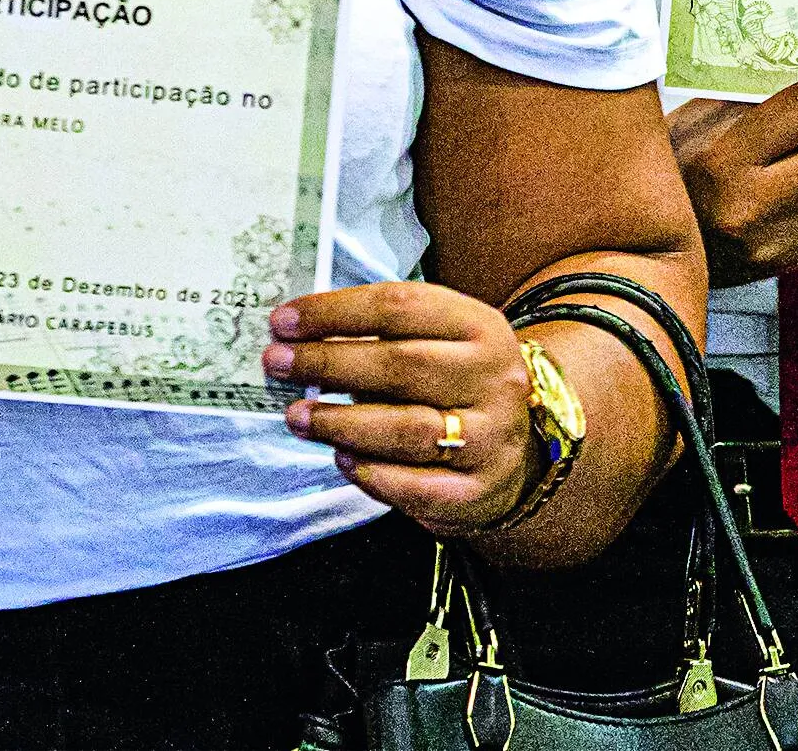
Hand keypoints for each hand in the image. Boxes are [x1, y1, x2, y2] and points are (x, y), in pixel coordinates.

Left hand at [271, 282, 539, 534]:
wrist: (520, 452)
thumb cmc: (457, 387)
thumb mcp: (441, 344)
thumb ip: (384, 339)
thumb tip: (303, 339)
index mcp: (480, 328)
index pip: (401, 306)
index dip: (335, 311)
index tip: (284, 321)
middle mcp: (493, 378)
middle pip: (402, 364)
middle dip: (328, 363)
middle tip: (277, 364)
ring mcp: (490, 437)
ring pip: (408, 429)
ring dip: (341, 422)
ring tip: (297, 417)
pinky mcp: (477, 490)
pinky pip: (416, 486)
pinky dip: (370, 473)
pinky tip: (340, 458)